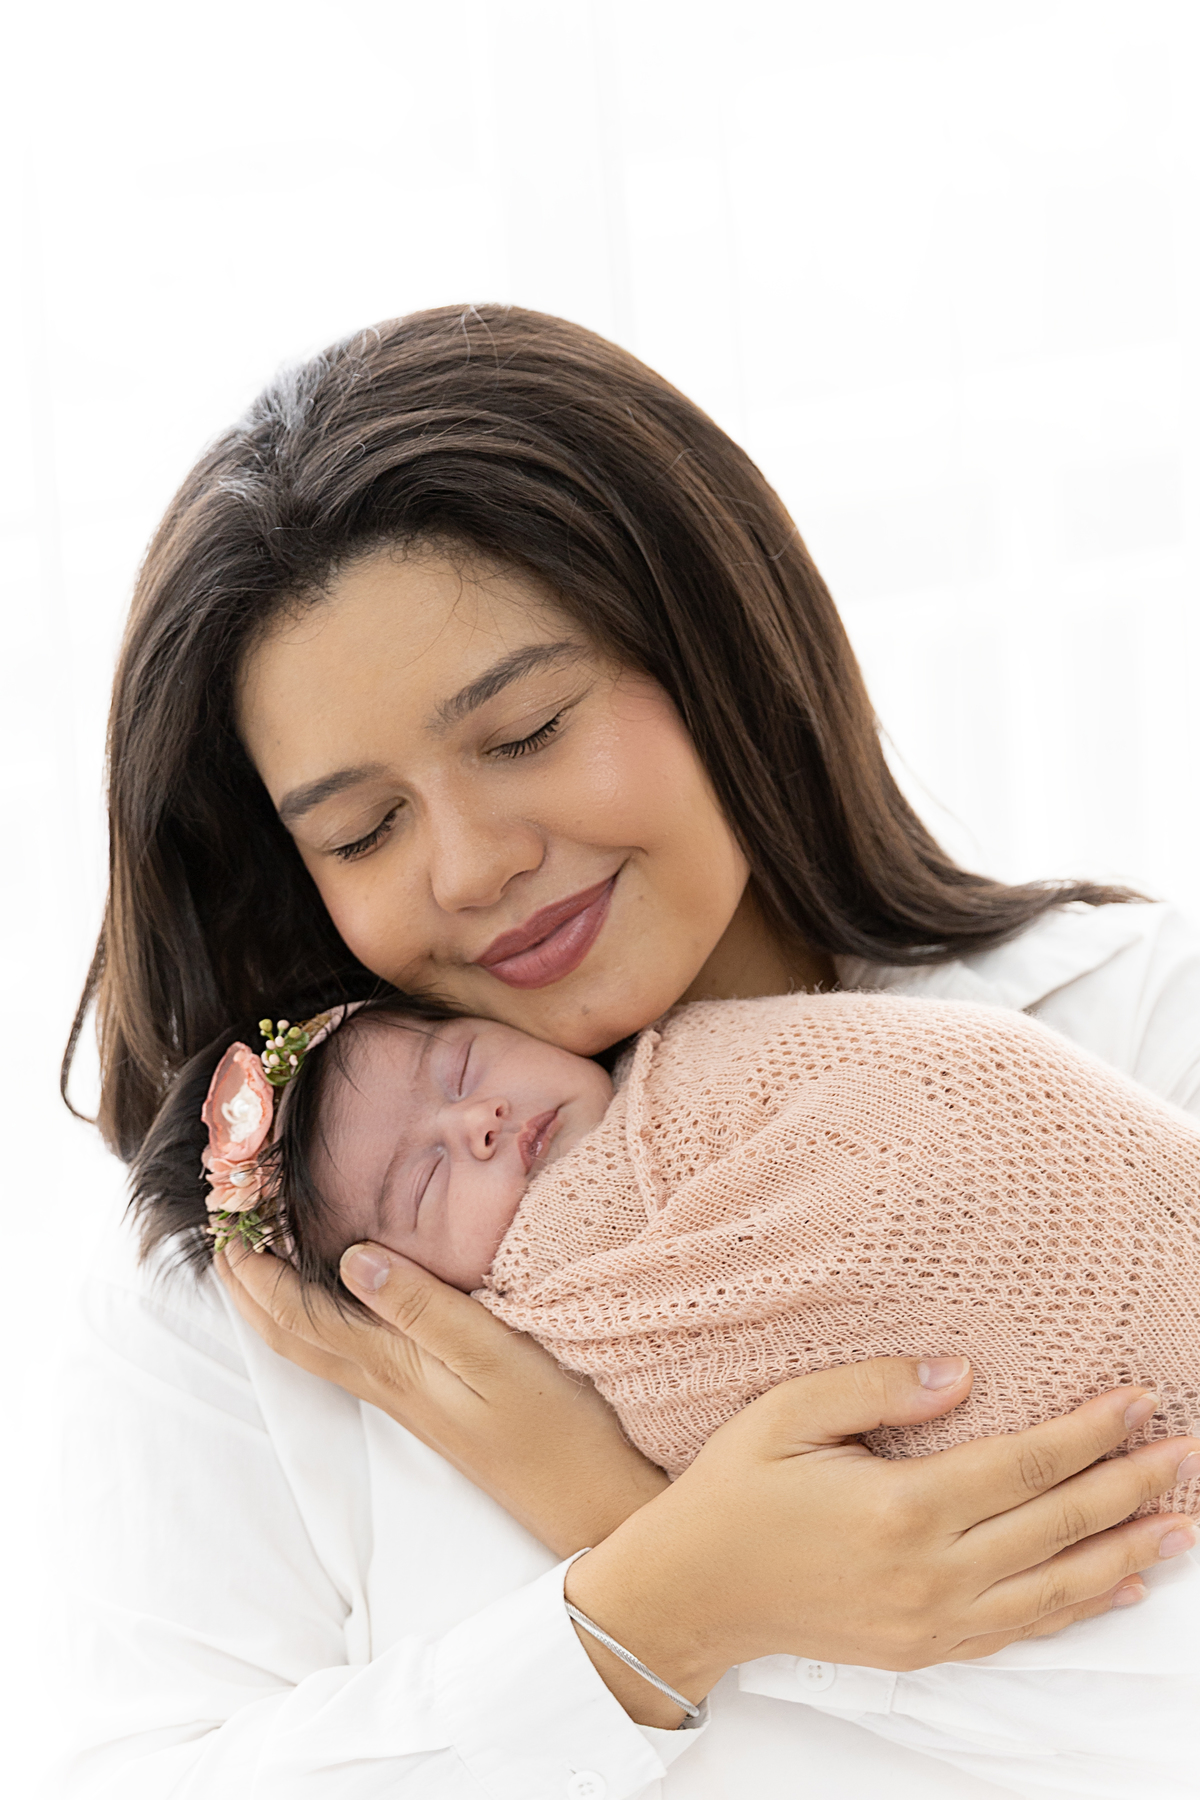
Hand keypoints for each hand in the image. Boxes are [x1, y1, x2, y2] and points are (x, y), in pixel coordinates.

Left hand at [217, 1241, 667, 1551]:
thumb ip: (426, 1309)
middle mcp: (389, 1385)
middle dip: (248, 1286)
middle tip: (223, 1227)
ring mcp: (410, 1396)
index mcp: (394, 1368)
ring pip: (317, 1346)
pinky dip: (322, 1317)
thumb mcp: (497, 1356)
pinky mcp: (433, 1400)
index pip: (299, 1317)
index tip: (227, 1220)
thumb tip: (352, 1259)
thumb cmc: (557, 1429)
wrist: (594, 1505)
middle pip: (292, 1336)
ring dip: (277, 1302)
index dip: (255, 1273)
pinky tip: (339, 1296)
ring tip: (260, 1254)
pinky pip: (352, 1352)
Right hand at [565, 1357, 1199, 1723]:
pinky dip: (1080, 1606)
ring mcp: (932, 1622)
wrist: (692, 1594)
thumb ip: (875, 1386)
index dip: (1089, 1433)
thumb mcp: (786, 1414)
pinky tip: (1119, 1585)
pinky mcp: (926, 1648)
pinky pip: (1023, 1628)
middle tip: (1186, 1453)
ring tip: (1181, 1523)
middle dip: (1130, 1486)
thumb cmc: (732, 1493)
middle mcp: (929, 1574)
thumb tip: (962, 1373)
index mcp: (900, 1508)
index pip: (1024, 1467)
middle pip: (1057, 1527)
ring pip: (1056, 1588)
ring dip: (1127, 1554)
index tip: (1138, 1400)